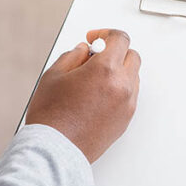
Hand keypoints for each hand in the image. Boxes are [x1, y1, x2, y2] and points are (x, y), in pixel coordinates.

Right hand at [25, 29, 140, 162]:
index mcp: (106, 70)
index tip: (95, 39)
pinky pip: (130, 96)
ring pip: (133, 77)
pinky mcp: (125, 120)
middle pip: (132, 56)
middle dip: (115, 52)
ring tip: (93, 80)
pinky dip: (119, 89)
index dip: (106, 34)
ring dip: (119, 71)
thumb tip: (84, 50)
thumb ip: (73, 56)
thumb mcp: (54, 75)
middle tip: (95, 58)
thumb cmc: (52, 116)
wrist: (55, 150)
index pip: (120, 39)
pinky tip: (98, 95)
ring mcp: (127, 104)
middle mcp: (122, 86)